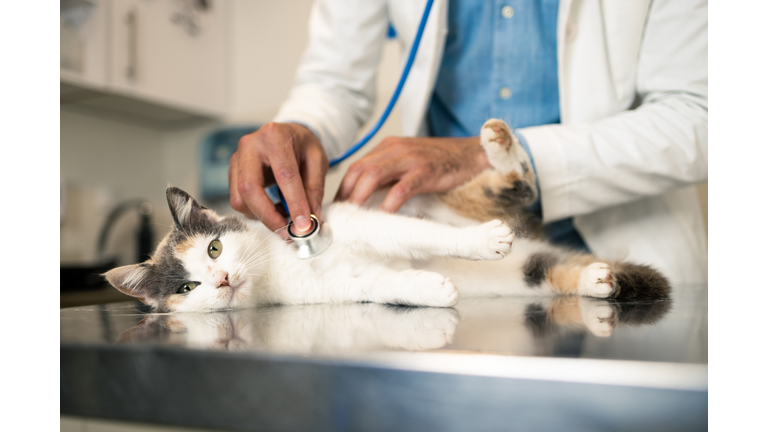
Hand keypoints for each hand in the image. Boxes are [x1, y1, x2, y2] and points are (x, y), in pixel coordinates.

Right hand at [229, 122, 327, 233]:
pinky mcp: (232, 172)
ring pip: (239, 198)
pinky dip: (255, 211)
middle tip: (287, 232)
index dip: (295, 203)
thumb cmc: (302, 145)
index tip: (304, 225)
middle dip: (268, 215)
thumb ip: (314, 189)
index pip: (284, 175)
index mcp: (275, 136)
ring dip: (261, 215)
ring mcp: (236, 159)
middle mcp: (250, 145)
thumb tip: (312, 220)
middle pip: (249, 188)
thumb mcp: (317, 161)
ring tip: (283, 217)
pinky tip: (273, 209)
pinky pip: (238, 200)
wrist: (287, 134)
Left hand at [335, 136, 490, 211]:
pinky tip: (383, 215)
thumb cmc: (441, 161)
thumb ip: (389, 174)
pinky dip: (389, 203)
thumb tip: (367, 197)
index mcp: (388, 146)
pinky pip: (401, 189)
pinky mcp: (425, 172)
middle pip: (359, 170)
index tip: (337, 207)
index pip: (356, 166)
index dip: (343, 188)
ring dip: (359, 197)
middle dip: (345, 194)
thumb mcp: (409, 161)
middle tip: (340, 216)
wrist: (472, 153)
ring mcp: (410, 160)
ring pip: (373, 176)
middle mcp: (395, 149)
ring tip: (353, 216)